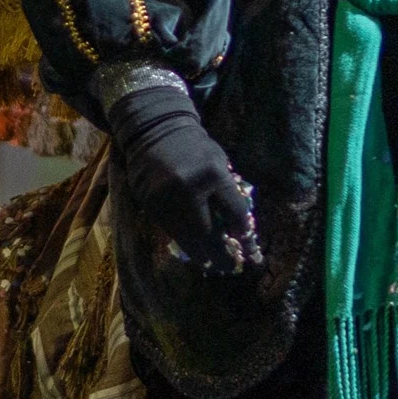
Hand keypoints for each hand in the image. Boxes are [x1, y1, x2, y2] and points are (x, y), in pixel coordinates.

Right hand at [105, 82, 262, 277]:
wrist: (155, 130)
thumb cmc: (195, 148)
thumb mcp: (219, 162)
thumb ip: (228, 194)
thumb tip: (238, 231)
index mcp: (212, 174)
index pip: (234, 214)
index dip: (243, 234)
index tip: (248, 250)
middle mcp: (187, 189)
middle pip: (207, 234)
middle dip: (220, 255)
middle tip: (229, 268)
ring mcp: (164, 198)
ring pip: (185, 237)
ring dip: (200, 253)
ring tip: (211, 263)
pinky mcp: (148, 204)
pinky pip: (169, 230)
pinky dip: (182, 240)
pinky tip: (191, 246)